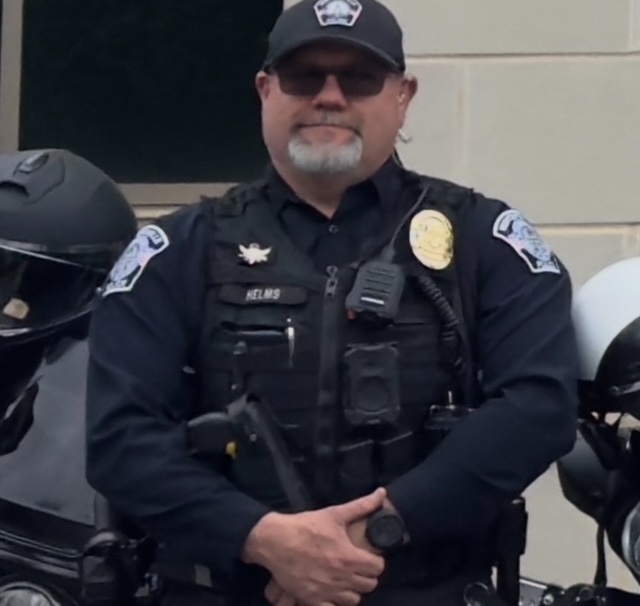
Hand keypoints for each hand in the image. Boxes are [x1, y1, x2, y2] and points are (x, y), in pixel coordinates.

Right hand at [243, 487, 386, 605]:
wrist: (275, 540)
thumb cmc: (305, 526)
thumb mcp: (334, 513)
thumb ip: (362, 506)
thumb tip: (382, 493)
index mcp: (349, 557)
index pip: (378, 568)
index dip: (376, 561)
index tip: (369, 556)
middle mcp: (341, 577)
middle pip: (369, 585)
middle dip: (367, 575)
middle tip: (358, 566)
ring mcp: (327, 591)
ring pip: (354, 600)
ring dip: (353, 589)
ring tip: (346, 578)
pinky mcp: (312, 600)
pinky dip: (335, 602)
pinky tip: (332, 591)